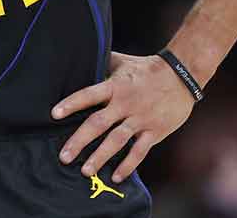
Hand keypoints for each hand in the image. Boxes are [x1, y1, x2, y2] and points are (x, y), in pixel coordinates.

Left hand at [52, 51, 196, 183]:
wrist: (182, 75)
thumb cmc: (146, 68)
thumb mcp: (122, 62)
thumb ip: (102, 63)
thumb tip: (79, 59)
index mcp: (115, 85)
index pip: (89, 94)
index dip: (71, 104)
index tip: (54, 114)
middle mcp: (126, 103)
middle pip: (98, 123)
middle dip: (79, 141)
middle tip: (64, 157)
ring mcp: (140, 118)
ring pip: (117, 141)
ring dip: (100, 157)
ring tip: (86, 171)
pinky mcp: (154, 131)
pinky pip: (139, 151)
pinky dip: (128, 165)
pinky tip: (116, 177)